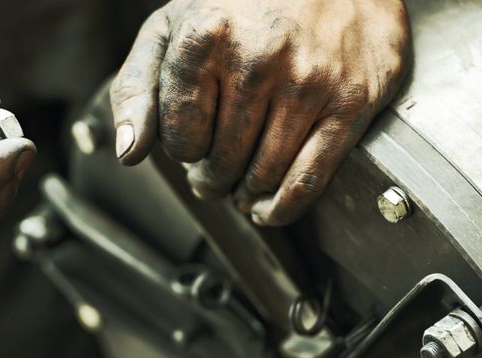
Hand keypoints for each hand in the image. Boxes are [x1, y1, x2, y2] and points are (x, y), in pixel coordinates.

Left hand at [110, 0, 408, 225]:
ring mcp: (309, 81)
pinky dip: (284, 207)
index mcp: (206, 37)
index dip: (182, 148)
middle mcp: (259, 58)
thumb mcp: (172, 26)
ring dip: (245, 193)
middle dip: (211, 176)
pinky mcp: (351, 101)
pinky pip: (309, 179)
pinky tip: (268, 208)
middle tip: (213, 172)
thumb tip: (129, 152)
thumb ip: (138, 86)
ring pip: (263, 176)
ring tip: (240, 185)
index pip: (180, 138)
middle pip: (221, 162)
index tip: (192, 140)